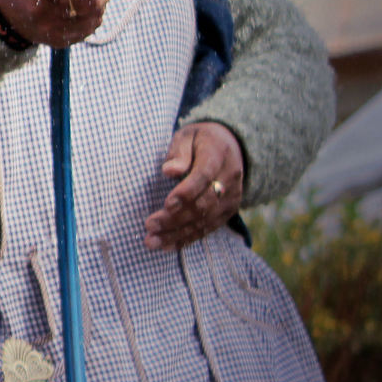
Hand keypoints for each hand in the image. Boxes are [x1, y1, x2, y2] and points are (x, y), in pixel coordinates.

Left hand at [144, 122, 243, 250]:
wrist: (230, 147)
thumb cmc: (200, 140)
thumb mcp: (187, 136)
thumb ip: (179, 152)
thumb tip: (169, 170)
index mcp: (218, 155)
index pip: (204, 177)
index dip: (186, 192)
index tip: (167, 204)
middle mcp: (229, 179)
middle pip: (203, 204)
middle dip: (175, 218)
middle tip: (150, 226)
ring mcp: (231, 199)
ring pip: (204, 221)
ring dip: (177, 233)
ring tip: (152, 241)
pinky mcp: (228, 212)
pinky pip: (207, 229)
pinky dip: (186, 239)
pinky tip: (166, 245)